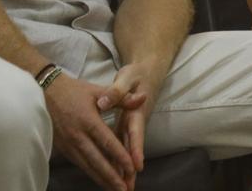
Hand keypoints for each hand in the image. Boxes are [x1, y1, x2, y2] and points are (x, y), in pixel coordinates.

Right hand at [43, 72, 143, 190]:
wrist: (45, 93)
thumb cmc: (74, 91)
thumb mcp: (98, 90)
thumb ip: (122, 97)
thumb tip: (142, 98)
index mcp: (88, 120)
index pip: (107, 142)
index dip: (119, 156)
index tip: (131, 169)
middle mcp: (78, 136)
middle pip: (97, 160)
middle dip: (111, 177)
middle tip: (124, 189)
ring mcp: (69, 144)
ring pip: (87, 166)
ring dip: (101, 179)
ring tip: (114, 189)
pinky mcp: (63, 148)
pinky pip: (79, 164)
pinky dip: (91, 173)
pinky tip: (99, 179)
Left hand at [111, 64, 159, 183]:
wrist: (147, 72)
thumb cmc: (136, 75)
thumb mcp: (128, 77)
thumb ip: (117, 90)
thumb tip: (104, 102)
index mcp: (136, 110)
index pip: (136, 132)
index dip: (136, 149)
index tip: (137, 166)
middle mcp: (135, 122)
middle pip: (133, 147)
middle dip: (130, 169)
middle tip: (128, 188)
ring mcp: (131, 126)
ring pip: (126, 150)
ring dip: (124, 169)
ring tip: (122, 189)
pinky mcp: (125, 127)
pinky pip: (121, 146)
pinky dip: (118, 161)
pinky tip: (112, 175)